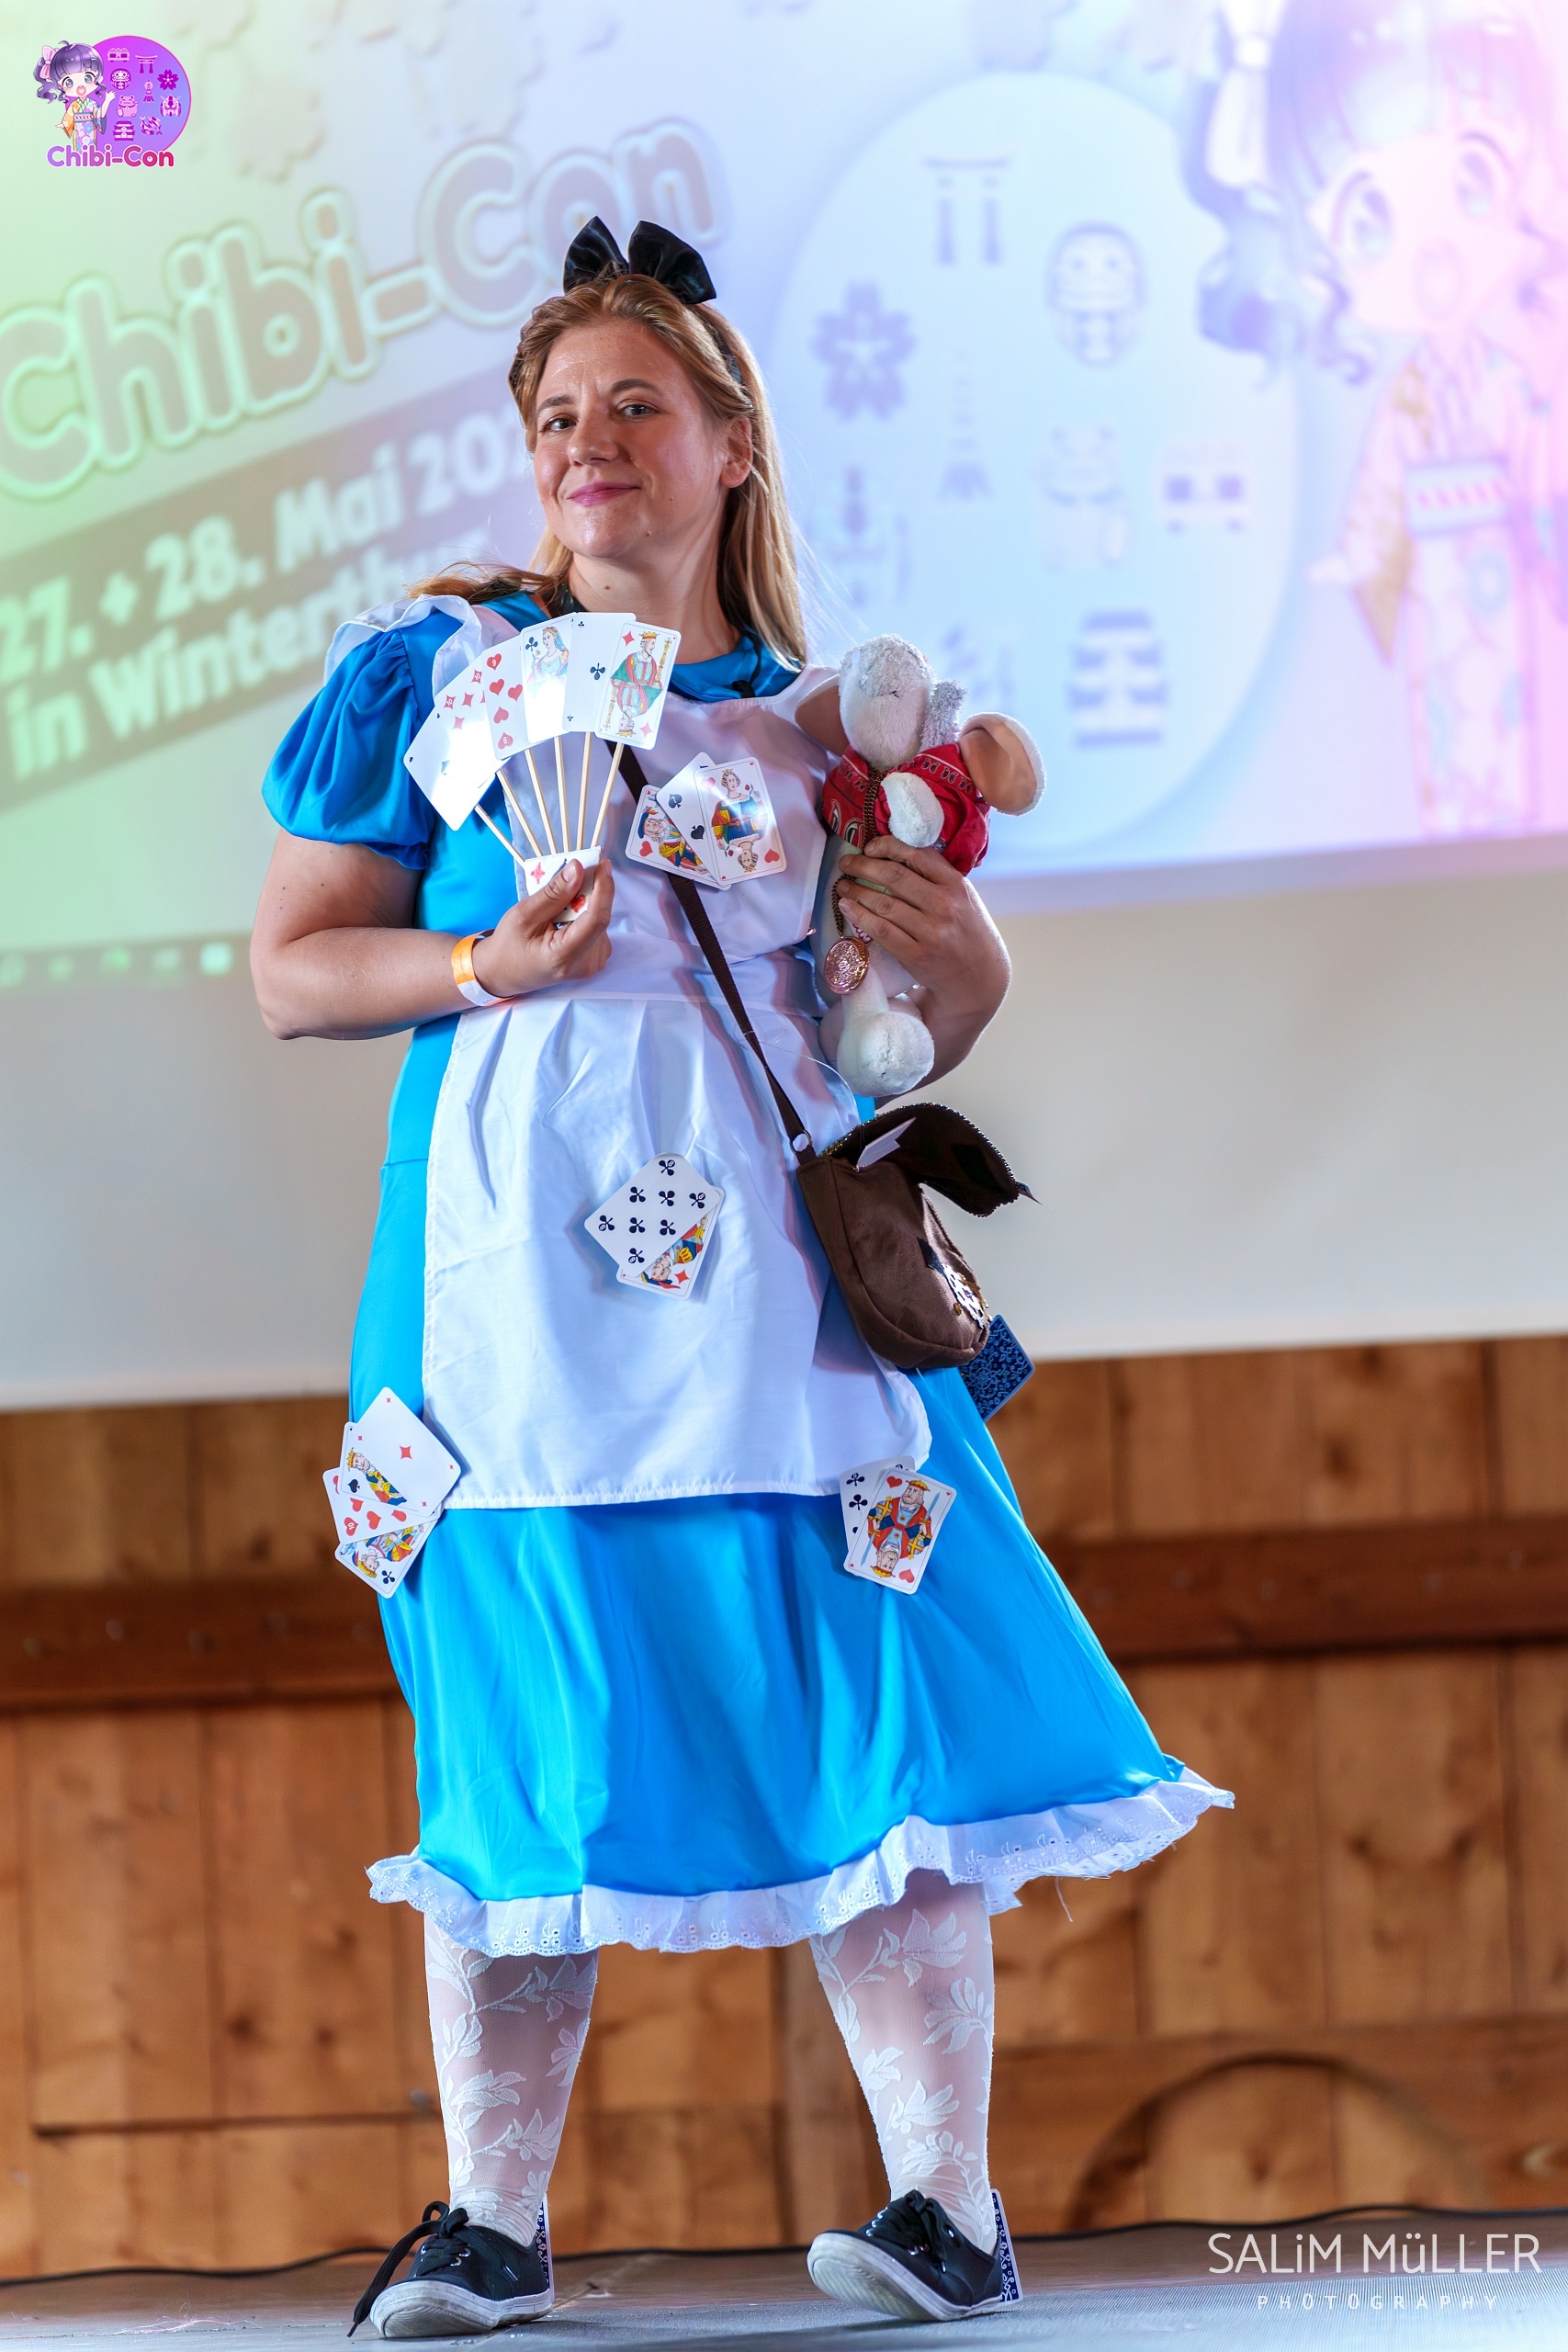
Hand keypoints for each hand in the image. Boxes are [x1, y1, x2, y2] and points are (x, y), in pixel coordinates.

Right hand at [470, 856, 613, 997]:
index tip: (602, 865)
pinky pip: (597, 928)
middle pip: (599, 918)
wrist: (506, 973)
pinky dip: (585, 916)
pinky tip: (566, 920)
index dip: (603, 889)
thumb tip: (577, 869)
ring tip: (558, 909)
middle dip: (590, 893)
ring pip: (600, 921)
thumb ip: (553, 893)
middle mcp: (585, 964)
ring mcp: (593, 965)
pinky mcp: (595, 960)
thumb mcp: (524, 915)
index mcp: (564, 956)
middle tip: (571, 878)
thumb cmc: (510, 946)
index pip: (596, 919)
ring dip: (585, 906)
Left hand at [835, 835, 1008, 1077]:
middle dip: (864, 866)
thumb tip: (895, 854)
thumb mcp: (963, 897)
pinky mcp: (917, 955)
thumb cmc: (966, 932)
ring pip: (884, 903)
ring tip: (842, 886)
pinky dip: (860, 916)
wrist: (979, 977)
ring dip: (857, 891)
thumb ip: (936, 877)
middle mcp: (945, 905)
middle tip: (846, 864)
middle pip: (894, 876)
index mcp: (956, 885)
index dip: (888, 846)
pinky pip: (881, 931)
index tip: (869, 846)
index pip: (917, 855)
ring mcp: (931, 932)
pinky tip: (847, 907)